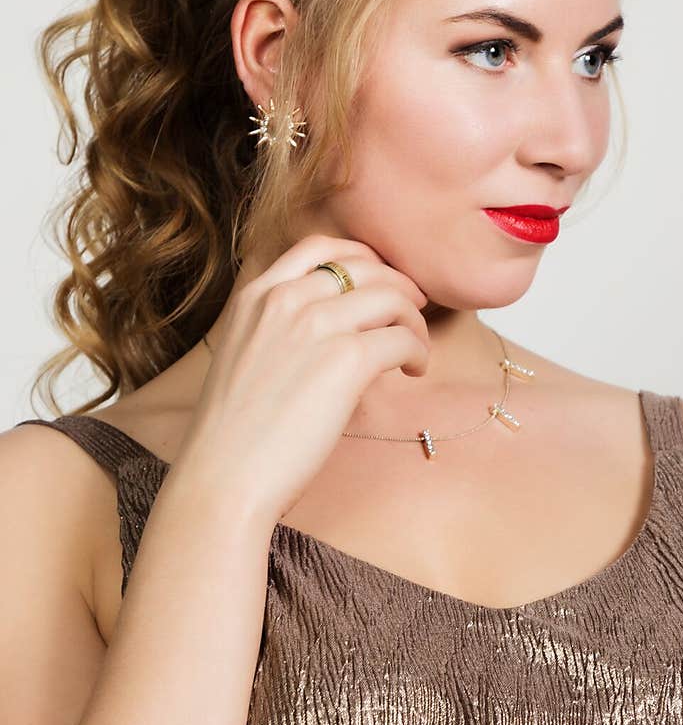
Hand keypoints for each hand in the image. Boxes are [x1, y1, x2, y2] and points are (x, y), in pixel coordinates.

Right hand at [169, 234, 430, 529]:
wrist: (223, 477)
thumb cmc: (234, 433)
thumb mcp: (245, 355)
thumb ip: (280, 328)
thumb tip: (335, 327)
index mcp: (256, 295)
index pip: (319, 248)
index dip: (361, 258)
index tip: (380, 280)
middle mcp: (285, 299)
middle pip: (364, 267)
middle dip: (398, 285)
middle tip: (413, 309)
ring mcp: (315, 325)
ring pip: (391, 297)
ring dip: (413, 320)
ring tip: (416, 348)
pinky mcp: (346, 359)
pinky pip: (402, 338)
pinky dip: (418, 351)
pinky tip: (414, 370)